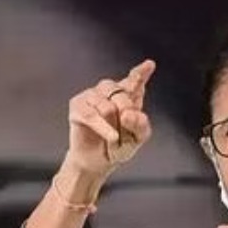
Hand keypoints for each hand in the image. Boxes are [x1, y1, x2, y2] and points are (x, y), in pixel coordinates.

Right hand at [64, 59, 155, 178]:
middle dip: (126, 118)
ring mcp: (92, 95)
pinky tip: (112, 137)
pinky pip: (91, 115)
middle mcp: (109, 90)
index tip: (150, 65)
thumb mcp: (138, 138)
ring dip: (113, 127)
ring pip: (107, 107)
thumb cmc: (118, 146)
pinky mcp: (77, 105)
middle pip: (122, 95)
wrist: (98, 162)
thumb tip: (127, 115)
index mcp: (128, 94)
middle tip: (124, 133)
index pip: (134, 80)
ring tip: (113, 138)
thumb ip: (141, 124)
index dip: (140, 73)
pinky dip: (103, 128)